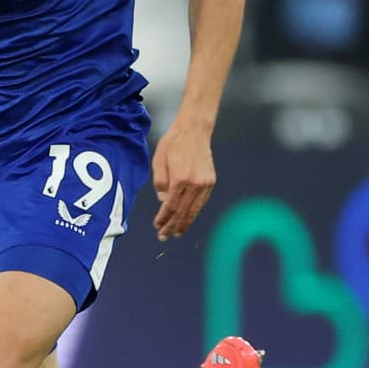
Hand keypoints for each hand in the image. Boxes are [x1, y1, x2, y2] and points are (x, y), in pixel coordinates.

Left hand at [151, 124, 215, 240]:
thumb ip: (159, 182)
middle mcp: (195, 183)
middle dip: (173, 226)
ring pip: (194, 209)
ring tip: (176, 233)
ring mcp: (205, 183)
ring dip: (185, 223)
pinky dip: (194, 212)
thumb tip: (163, 202)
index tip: (157, 226)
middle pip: (183, 212)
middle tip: (164, 236)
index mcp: (180, 178)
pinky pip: (201, 202)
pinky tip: (187, 218)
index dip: (163, 218)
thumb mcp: (158, 160)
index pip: (170, 206)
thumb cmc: (173, 144)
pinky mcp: (211, 181)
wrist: (194, 130)